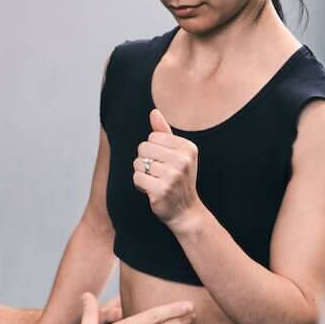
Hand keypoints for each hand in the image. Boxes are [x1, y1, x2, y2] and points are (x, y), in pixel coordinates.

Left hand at [134, 110, 202, 230]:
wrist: (185, 211)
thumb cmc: (178, 180)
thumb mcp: (177, 154)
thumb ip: (164, 133)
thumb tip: (154, 112)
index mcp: (188, 148)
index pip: (152, 137)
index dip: (152, 151)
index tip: (164, 163)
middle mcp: (183, 160)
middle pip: (143, 148)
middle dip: (145, 161)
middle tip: (158, 174)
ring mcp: (172, 176)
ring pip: (138, 163)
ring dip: (142, 174)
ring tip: (156, 182)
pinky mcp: (161, 190)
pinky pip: (136, 178)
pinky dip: (139, 185)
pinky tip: (151, 190)